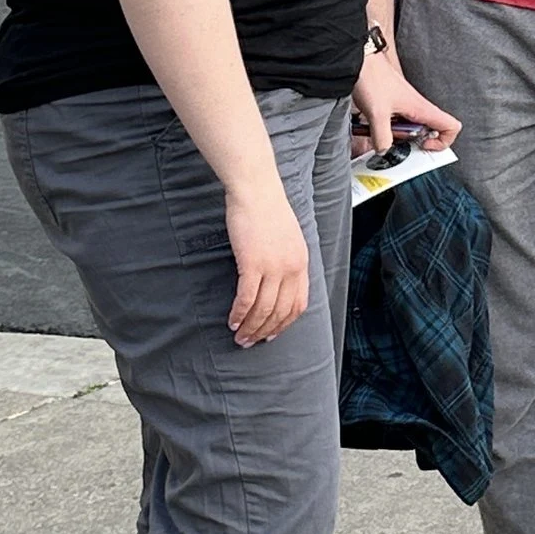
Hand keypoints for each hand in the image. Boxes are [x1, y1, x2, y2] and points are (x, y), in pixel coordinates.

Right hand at [225, 175, 311, 348]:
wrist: (257, 191)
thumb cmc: (268, 210)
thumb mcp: (288, 237)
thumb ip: (286, 260)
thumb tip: (276, 281)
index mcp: (301, 263)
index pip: (298, 304)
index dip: (284, 324)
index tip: (271, 334)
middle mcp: (291, 268)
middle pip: (280, 312)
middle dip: (264, 331)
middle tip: (250, 342)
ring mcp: (273, 267)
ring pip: (263, 309)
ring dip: (251, 327)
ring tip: (240, 337)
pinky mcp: (253, 263)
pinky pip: (247, 298)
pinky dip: (240, 314)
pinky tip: (233, 321)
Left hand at [352, 48, 459, 163]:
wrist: (359, 61)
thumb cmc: (372, 79)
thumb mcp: (377, 114)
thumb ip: (382, 138)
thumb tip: (385, 151)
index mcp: (421, 109)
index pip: (451, 127)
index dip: (444, 141)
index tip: (425, 145)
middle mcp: (418, 107)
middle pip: (432, 131)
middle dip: (417, 142)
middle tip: (401, 144)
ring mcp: (407, 105)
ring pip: (414, 128)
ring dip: (402, 136)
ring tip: (385, 135)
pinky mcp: (395, 104)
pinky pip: (400, 121)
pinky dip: (390, 129)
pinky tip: (375, 127)